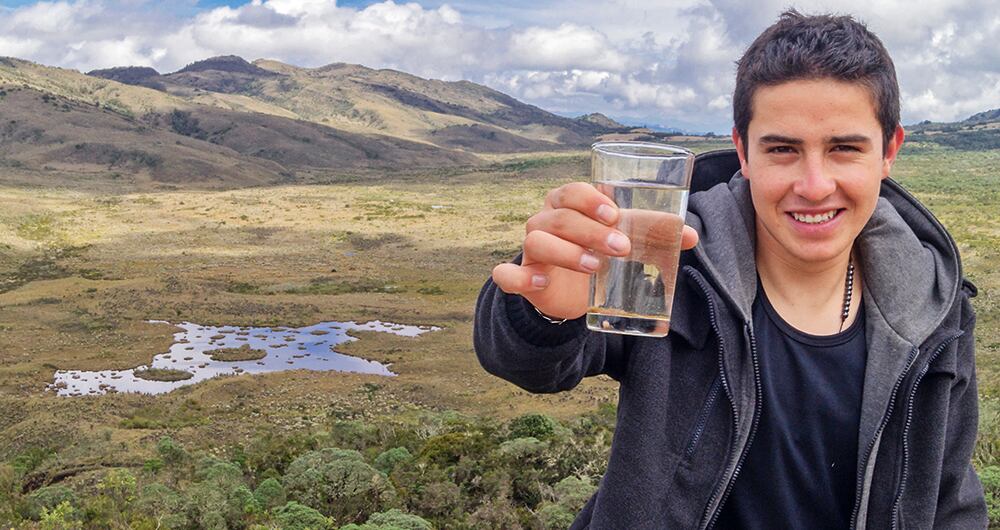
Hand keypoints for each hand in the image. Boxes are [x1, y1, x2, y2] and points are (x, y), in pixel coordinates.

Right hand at [491, 182, 698, 319]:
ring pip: (536, 241)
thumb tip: (690, 235)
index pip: (571, 191)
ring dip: (566, 252)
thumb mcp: (622, 240)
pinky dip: (519, 276)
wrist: (570, 292)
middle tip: (621, 249)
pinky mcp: (523, 278)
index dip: (590, 200)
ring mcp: (531, 250)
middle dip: (590, 231)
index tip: (615, 215)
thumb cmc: (597, 252)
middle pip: (558, 217)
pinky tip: (540, 281)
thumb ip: (651, 234)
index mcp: (566, 205)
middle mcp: (544, 222)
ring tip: (595, 267)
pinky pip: (507, 274)